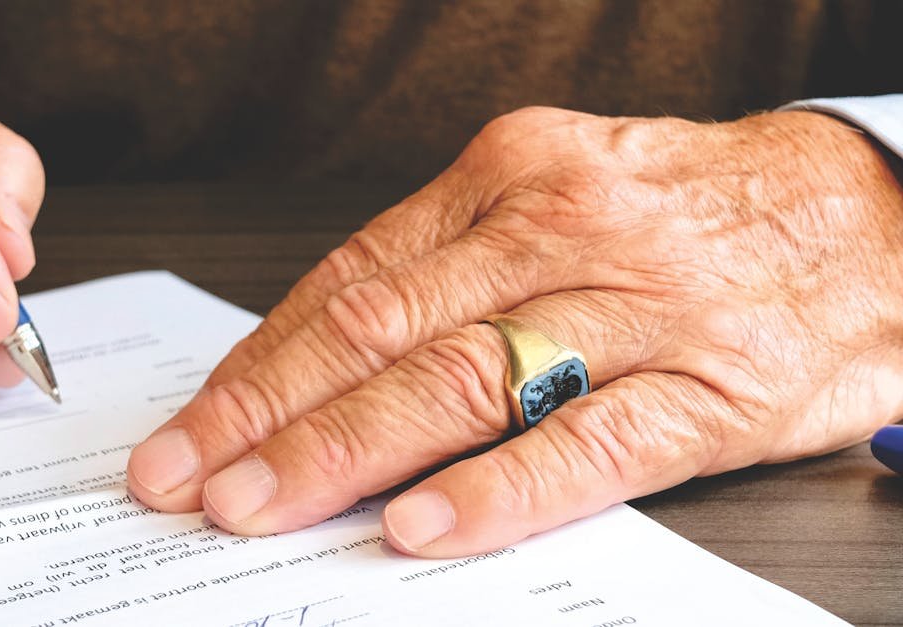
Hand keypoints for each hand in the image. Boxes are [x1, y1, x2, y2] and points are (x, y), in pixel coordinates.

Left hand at [128, 105, 902, 556]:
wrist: (868, 211)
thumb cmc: (688, 212)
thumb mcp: (559, 198)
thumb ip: (451, 268)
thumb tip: (324, 356)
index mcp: (509, 176)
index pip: (352, 281)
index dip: (259, 362)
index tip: (193, 425)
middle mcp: (561, 230)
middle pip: (383, 332)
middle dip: (268, 416)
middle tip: (187, 478)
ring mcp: (638, 310)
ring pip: (465, 382)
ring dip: (347, 453)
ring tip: (263, 508)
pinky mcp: (713, 388)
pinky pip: (590, 445)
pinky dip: (498, 489)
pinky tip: (422, 527)